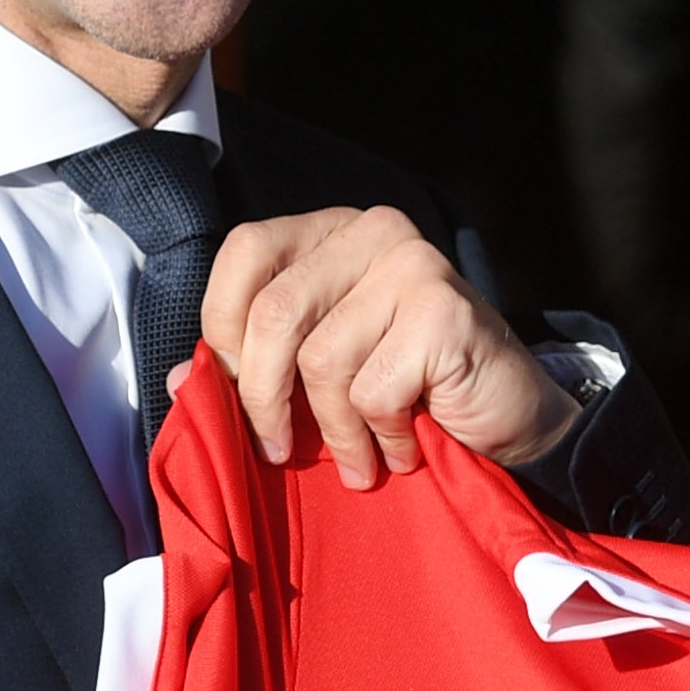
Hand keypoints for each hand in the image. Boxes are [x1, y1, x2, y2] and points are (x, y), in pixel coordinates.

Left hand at [189, 205, 577, 485]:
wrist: (512, 424)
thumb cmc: (410, 396)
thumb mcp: (321, 374)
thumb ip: (255, 365)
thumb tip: (178, 380)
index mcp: (330, 232)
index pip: (245, 252)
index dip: (225, 328)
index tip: (239, 392)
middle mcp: (370, 230)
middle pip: (273, 311)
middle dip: (263, 398)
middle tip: (279, 451)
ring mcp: (412, 262)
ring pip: (320, 359)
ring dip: (333, 432)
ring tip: (360, 460)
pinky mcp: (443, 309)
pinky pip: (370, 389)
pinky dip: (380, 437)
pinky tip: (404, 447)